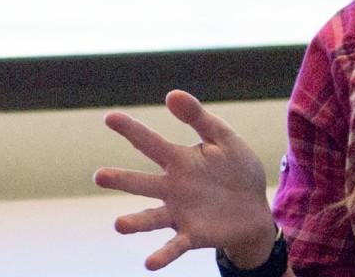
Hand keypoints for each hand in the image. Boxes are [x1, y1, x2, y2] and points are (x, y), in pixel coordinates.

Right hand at [93, 90, 275, 270]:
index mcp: (180, 161)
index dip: (131, 129)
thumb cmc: (236, 169)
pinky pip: (175, 246)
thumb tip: (171, 94)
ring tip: (119, 224)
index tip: (110, 117)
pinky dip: (162, 254)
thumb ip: (198, 117)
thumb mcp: (223, 138)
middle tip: (99, 175)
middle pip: (143, 183)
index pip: (151, 143)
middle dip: (122, 180)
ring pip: (152, 217)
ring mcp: (181, 212)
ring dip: (135, 222)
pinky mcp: (194, 234)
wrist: (256, 207)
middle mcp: (173, 187)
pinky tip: (149, 263)